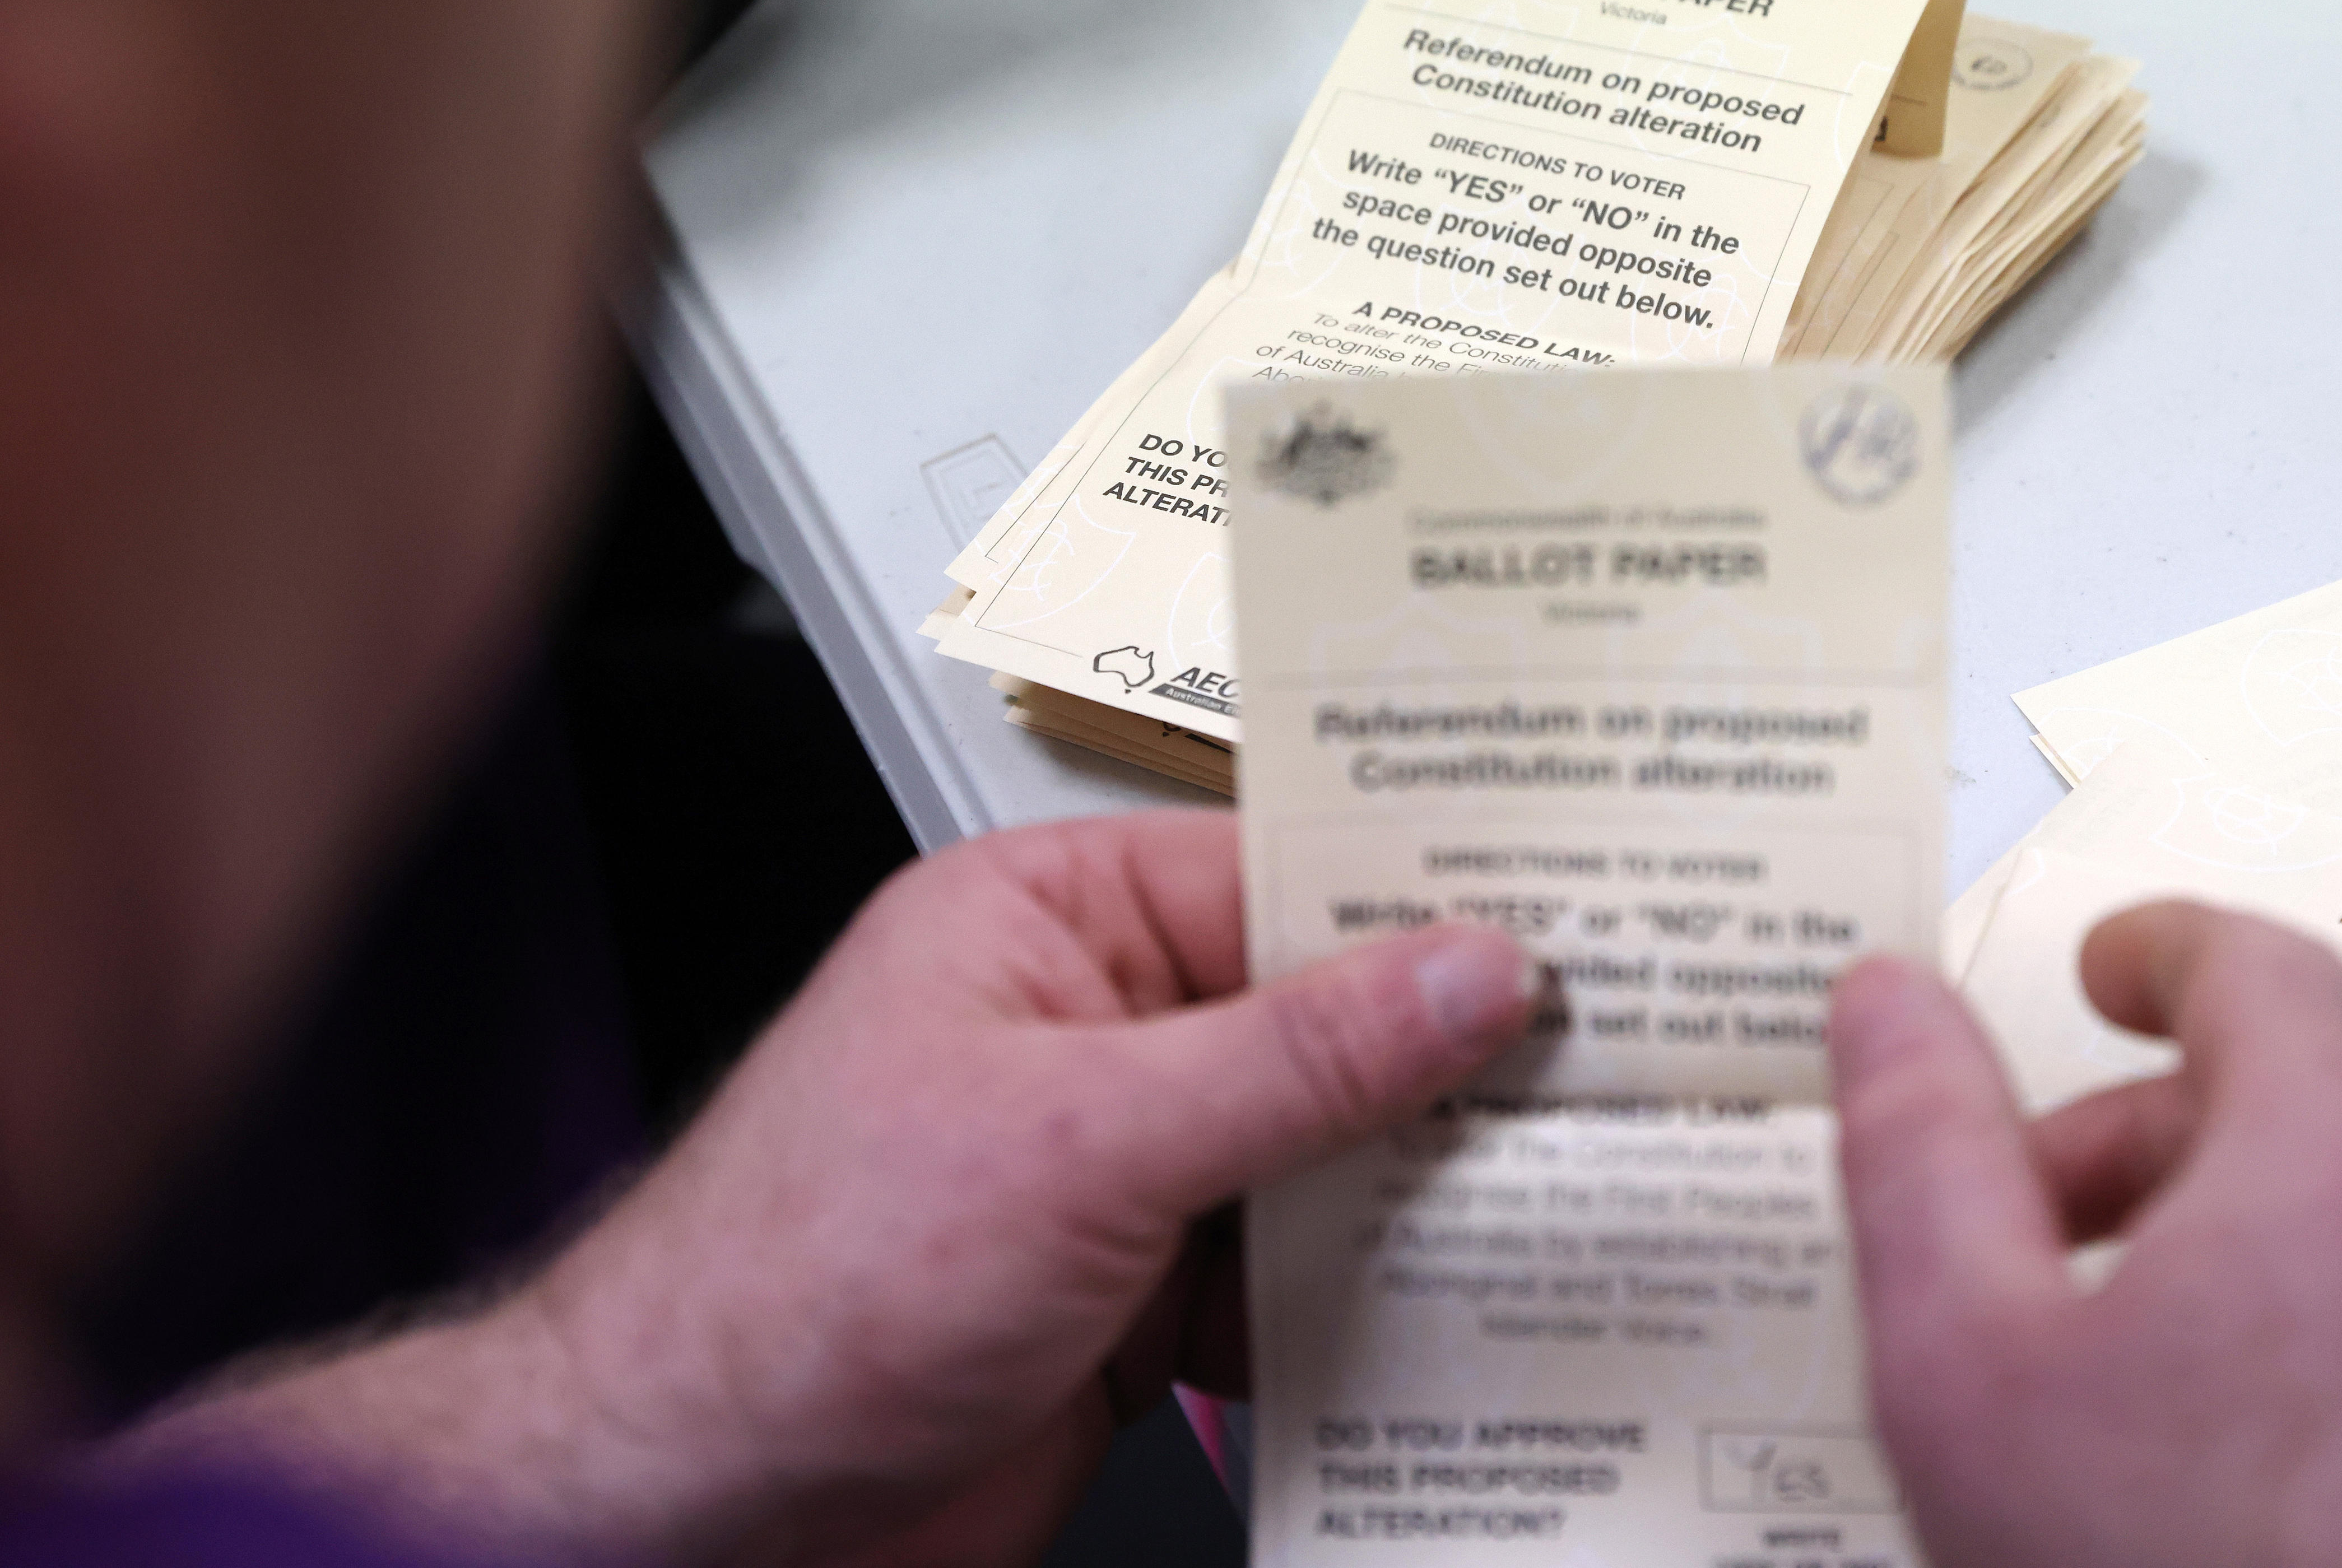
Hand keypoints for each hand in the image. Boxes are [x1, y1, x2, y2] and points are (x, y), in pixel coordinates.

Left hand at [113, 811, 1533, 1564]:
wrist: (694, 1508)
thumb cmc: (796, 1285)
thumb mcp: (1078, 1139)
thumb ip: (1292, 1057)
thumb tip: (1462, 972)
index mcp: (1054, 923)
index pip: (1284, 872)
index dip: (1431, 901)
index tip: (1573, 924)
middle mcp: (1096, 1026)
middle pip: (1323, 1015)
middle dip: (1451, 1057)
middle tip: (1613, 1067)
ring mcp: (1124, 1165)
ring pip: (1325, 1151)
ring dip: (1426, 1189)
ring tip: (1574, 1191)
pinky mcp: (1143, 1291)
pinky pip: (1296, 1270)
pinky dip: (1373, 1298)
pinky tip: (1465, 1312)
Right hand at [1828, 901, 2341, 1567]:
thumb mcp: (1966, 1357)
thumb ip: (1915, 1147)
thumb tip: (1881, 995)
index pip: (2260, 972)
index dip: (2160, 948)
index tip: (2100, 967)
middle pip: (2315, 1100)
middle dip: (2155, 1129)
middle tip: (2031, 1219)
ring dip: (2238, 1236)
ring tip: (2111, 1365)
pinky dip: (2322, 1332)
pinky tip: (2222, 1469)